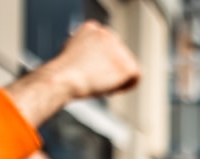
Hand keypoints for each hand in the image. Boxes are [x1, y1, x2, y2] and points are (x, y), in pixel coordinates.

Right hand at [5, 21, 139, 126]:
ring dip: (117, 79)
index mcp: (93, 28)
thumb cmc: (63, 72)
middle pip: (119, 55)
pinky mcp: (128, 65)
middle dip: (110, 70)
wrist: (64, 78)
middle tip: (97, 81)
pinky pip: (136, 77)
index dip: (102, 61)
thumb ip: (88, 51)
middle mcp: (108, 34)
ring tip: (101, 85)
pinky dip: (126, 86)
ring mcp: (120, 49)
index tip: (92, 71)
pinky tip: (111, 89)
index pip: (107, 45)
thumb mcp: (72, 52)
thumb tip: (98, 61)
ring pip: (127, 67)